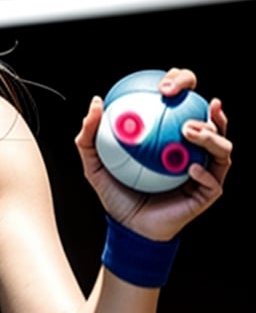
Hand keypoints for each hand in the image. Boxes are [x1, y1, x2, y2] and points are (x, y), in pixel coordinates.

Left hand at [76, 67, 231, 239]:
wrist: (128, 229)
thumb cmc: (117, 195)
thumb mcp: (95, 165)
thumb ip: (90, 136)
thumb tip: (96, 102)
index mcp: (174, 137)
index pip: (186, 102)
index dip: (184, 83)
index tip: (166, 84)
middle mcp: (194, 150)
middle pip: (214, 119)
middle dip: (207, 106)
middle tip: (186, 103)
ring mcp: (205, 170)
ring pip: (222, 148)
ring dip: (211, 137)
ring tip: (189, 131)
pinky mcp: (207, 193)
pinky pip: (213, 181)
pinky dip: (204, 173)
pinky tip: (190, 170)